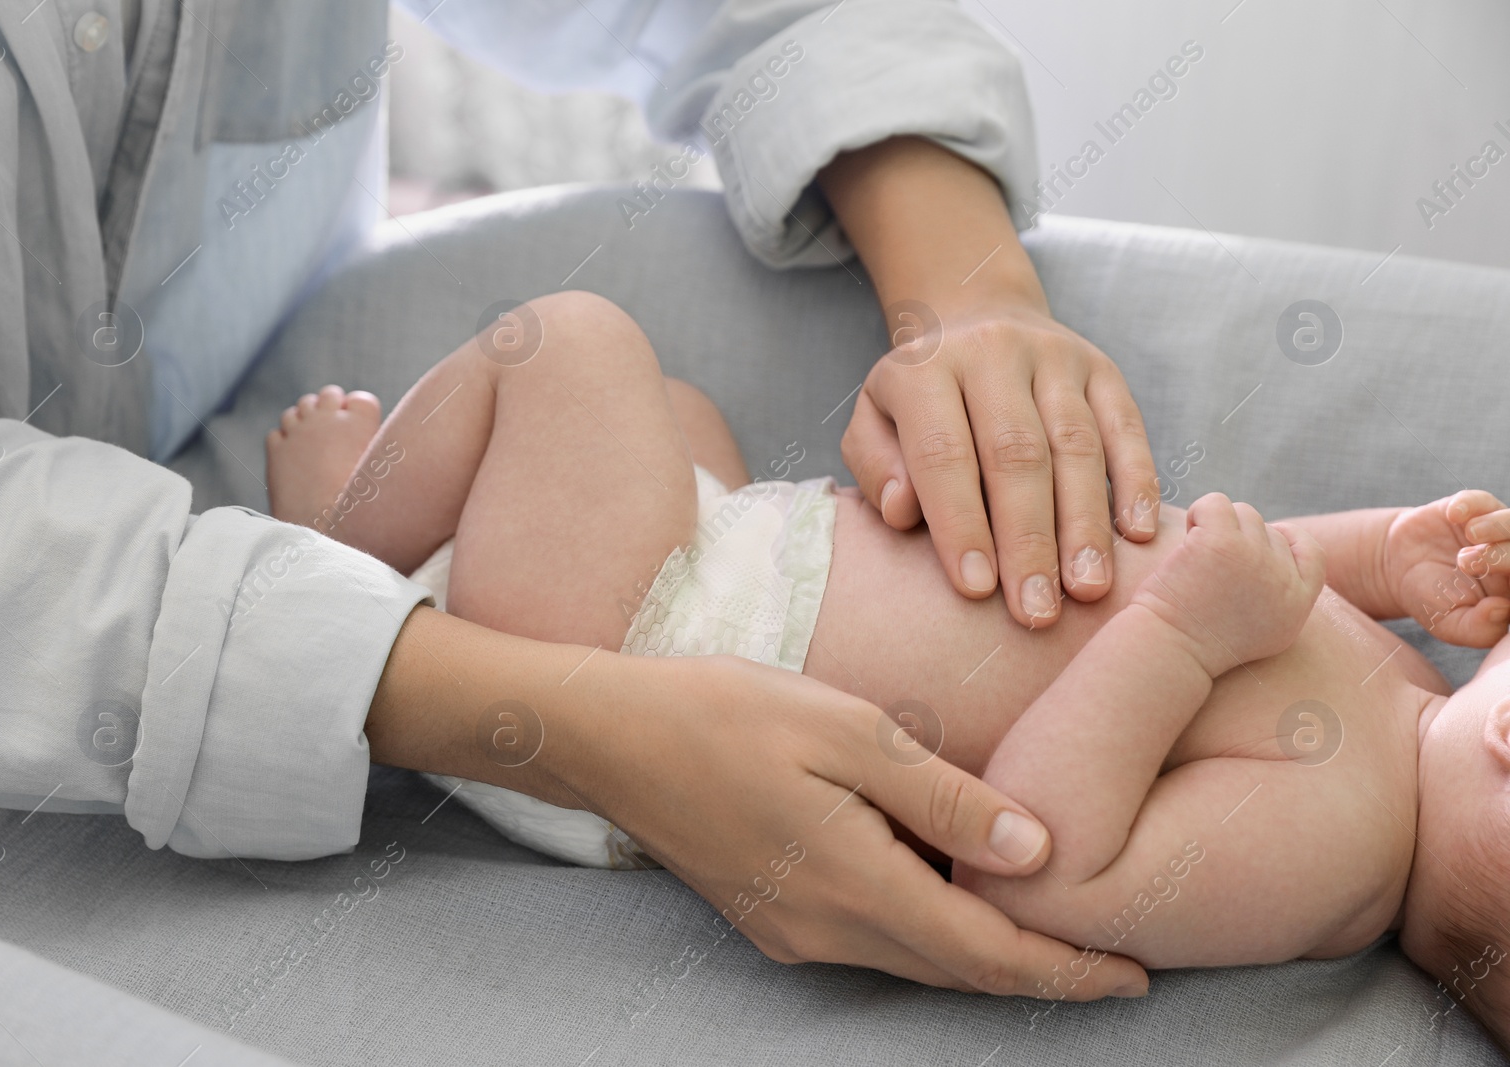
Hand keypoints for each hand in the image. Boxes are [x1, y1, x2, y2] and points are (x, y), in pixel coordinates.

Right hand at [559, 653, 1149, 998]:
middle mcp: (827, 931)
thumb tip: (1038, 850)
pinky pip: (874, 941)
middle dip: (1041, 973)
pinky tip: (954, 891)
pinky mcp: (772, 918)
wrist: (610, 737)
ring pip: (916, 960)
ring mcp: (793, 932)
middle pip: (958, 971)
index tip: (1135, 976)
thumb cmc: (727, 713)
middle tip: (1115, 957)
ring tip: (1051, 926)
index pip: (988, 953)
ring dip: (987, 953)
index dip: (1067, 972)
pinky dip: (931, 931)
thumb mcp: (846, 732)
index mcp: (855, 885)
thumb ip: (941, 796)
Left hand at [817, 136, 1160, 629]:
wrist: (974, 316)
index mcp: (925, 369)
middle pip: (1017, 454)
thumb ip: (876, 468)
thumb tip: (901, 512)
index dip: (960, 523)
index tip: (975, 590)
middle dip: (1028, 541)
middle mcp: (993, 352)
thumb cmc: (918, 401)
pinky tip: (1137, 536)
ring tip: (1087, 589)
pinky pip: (1126, 426)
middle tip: (1037, 612)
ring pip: (1077, 445)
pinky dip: (1136, 482)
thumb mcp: (873, 422)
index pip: (944, 452)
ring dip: (1085, 524)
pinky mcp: (1103, 368)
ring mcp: (1055, 356)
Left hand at [1131, 493, 1324, 676]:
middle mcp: (1283, 581)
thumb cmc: (1198, 643)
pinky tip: (1184, 542)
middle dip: (1236, 538)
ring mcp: (1255, 558)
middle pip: (1266, 530)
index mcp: (1296, 605)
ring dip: (1215, 526)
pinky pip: (1215, 503)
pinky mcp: (1222, 542)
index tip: (1261, 538)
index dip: (1289, 538)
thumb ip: (1281, 594)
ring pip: (1242, 513)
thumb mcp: (1262, 631)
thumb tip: (1277, 549)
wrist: (1167, 652)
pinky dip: (1198, 514)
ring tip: (1193, 560)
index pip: (1313, 554)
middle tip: (1206, 567)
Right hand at [1382, 490, 1509, 646]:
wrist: (1397, 570)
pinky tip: (1453, 515)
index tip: (1491, 594)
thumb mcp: (1450, 625)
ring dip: (1497, 526)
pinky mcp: (1469, 509)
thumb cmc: (1432, 601)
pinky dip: (1470, 504)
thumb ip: (1479, 629)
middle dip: (1504, 554)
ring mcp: (1492, 530)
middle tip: (1466, 563)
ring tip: (1469, 536)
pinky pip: (1481, 500)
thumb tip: (1502, 609)